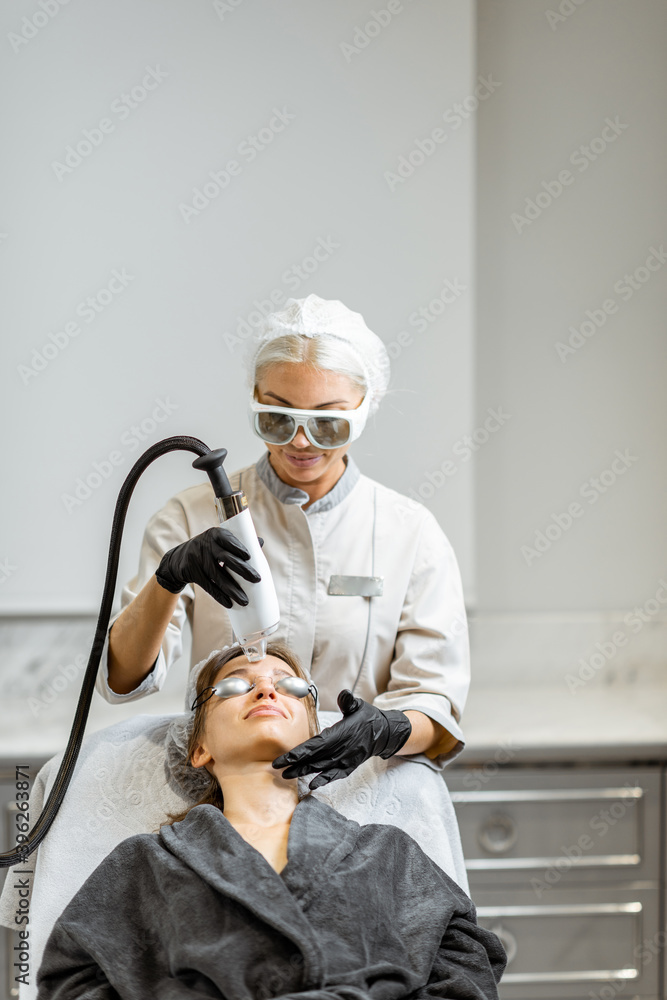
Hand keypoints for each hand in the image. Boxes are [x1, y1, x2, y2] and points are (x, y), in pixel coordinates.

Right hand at [155, 526, 260, 607]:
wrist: (178, 559)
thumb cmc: (207, 550)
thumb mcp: (218, 542)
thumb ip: (237, 543)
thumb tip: (261, 542)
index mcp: (215, 534)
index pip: (228, 539)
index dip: (238, 547)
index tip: (249, 557)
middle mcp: (205, 544)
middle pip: (226, 558)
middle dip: (242, 570)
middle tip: (257, 579)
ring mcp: (197, 558)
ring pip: (217, 576)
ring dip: (232, 590)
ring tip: (245, 600)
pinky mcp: (191, 572)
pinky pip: (208, 586)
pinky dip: (219, 596)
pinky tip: (229, 603)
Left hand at [272, 690, 411, 789]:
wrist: (384, 733)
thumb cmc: (367, 717)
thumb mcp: (358, 706)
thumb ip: (348, 701)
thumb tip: (343, 693)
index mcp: (341, 734)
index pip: (316, 745)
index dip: (299, 752)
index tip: (284, 757)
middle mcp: (342, 749)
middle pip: (314, 758)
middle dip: (295, 763)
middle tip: (277, 767)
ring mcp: (346, 760)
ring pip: (321, 768)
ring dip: (303, 772)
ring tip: (286, 775)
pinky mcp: (350, 767)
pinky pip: (334, 775)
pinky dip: (323, 780)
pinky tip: (311, 785)